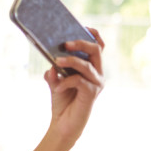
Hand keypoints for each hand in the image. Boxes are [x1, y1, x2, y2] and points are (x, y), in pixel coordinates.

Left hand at [44, 27, 104, 141]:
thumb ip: (54, 71)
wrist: (62, 125)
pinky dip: (65, 82)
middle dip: (80, 43)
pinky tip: (57, 87)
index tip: (83, 26)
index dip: (93, 35)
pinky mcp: (92, 94)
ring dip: (70, 61)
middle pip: (96, 50)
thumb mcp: (55, 82)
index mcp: (91, 68)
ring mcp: (96, 84)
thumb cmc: (62, 101)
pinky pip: (79, 81)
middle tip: (64, 43)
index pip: (98, 46)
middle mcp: (97, 74)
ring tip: (56, 62)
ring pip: (87, 65)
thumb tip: (51, 64)